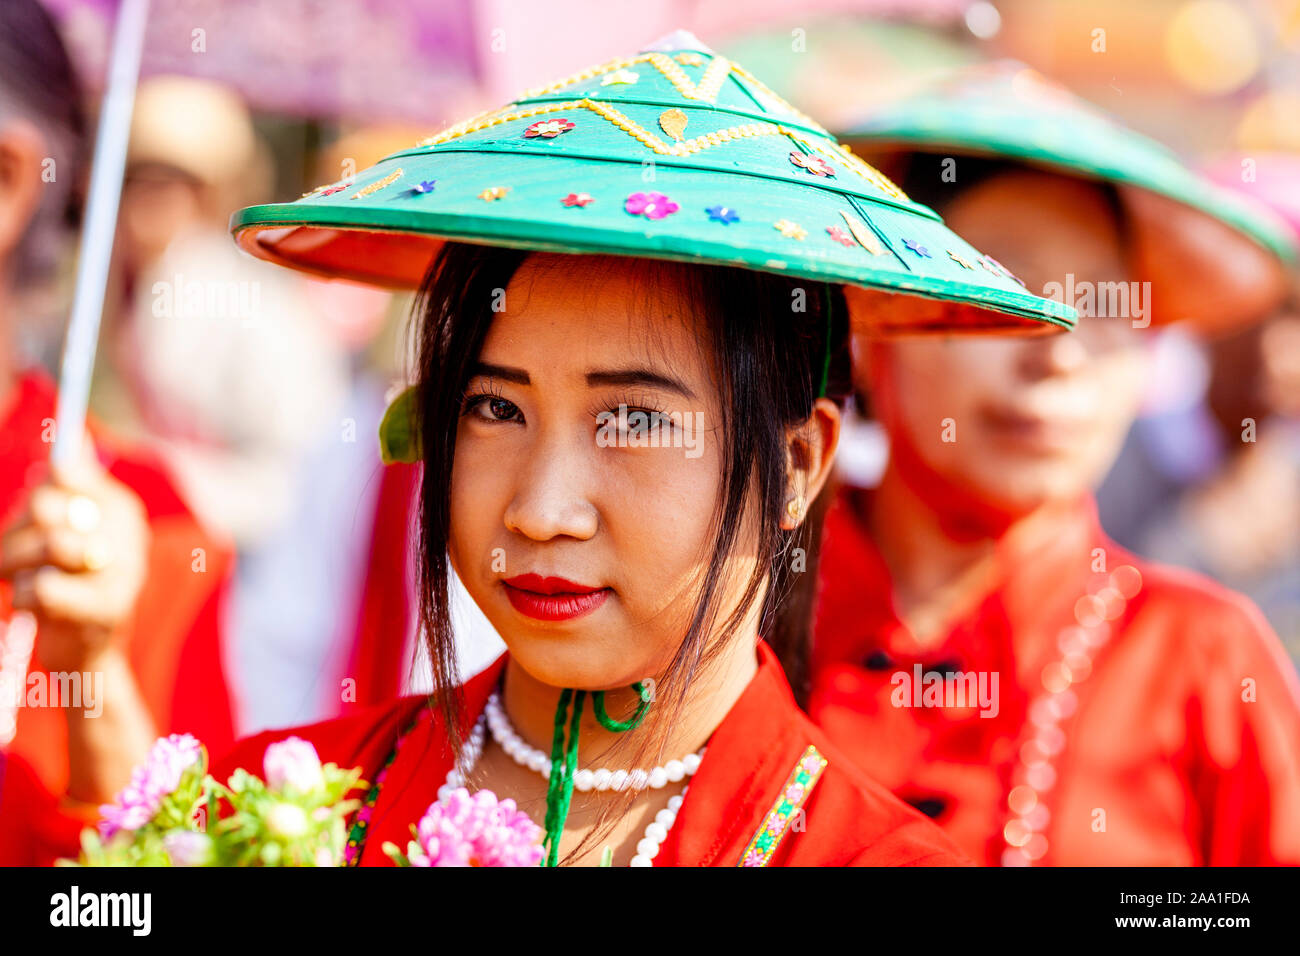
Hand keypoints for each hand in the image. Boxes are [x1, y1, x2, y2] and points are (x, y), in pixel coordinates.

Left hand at [0, 446, 149, 672]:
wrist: (88, 653)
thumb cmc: (70, 583)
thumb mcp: (72, 529)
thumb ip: (73, 484)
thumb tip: (72, 437)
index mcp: (120, 507)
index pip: (63, 472)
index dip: (40, 493)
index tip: (39, 516)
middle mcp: (129, 534)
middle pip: (46, 505)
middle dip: (16, 531)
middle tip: (14, 554)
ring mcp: (122, 571)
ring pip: (47, 544)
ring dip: (14, 564)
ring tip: (17, 578)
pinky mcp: (105, 609)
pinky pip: (39, 587)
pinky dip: (23, 597)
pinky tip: (35, 605)